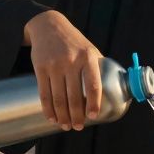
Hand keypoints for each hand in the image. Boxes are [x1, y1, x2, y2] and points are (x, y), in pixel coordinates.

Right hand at [22, 10, 103, 130]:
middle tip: (78, 126)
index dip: (93, 103)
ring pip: (58, 98)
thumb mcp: (90, 49)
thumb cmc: (74, 42)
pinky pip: (44, 93)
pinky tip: (52, 117)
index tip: (93, 116)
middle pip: (74, 96)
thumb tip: (113, 88)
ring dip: (62, 116)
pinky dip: (48, 109)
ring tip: (66, 125)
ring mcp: (54, 65)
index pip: (93, 84)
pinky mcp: (40, 67)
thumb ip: (98, 67)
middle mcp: (71, 61)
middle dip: (76, 116)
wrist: (49, 26)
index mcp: (88, 57)